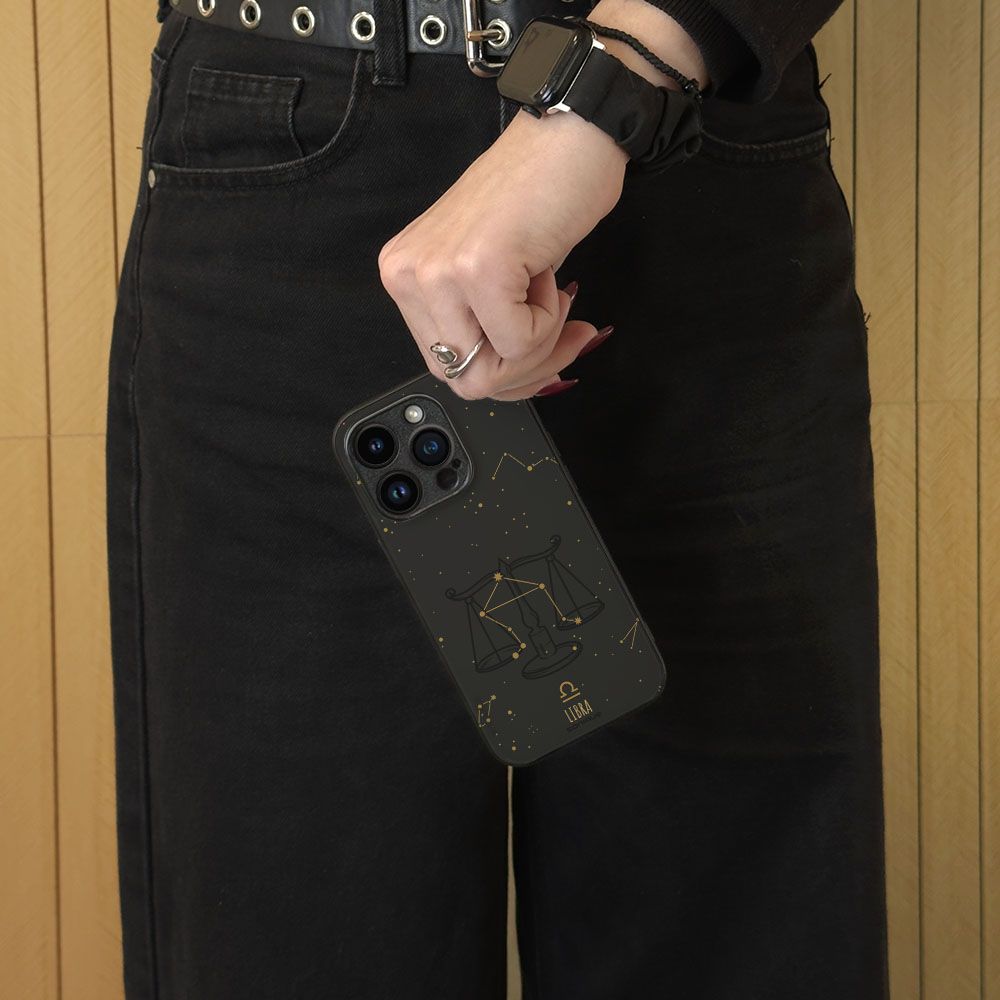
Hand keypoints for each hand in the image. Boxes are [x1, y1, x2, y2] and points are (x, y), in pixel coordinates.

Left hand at [377, 106, 626, 401]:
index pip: (446, 369)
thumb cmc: (540, 193)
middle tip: (566, 333)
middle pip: (464, 381)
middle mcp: (408, 274)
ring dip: (540, 345)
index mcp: (404, 275)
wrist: (572, 133)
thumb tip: (512, 383)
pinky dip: (551, 322)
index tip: (547, 352)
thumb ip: (483, 328)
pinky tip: (549, 273)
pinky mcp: (476, 268)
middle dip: (526, 370)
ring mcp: (437, 272)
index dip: (505, 374)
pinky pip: (520, 342)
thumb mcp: (490, 272)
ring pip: (490, 371)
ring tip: (552, 293)